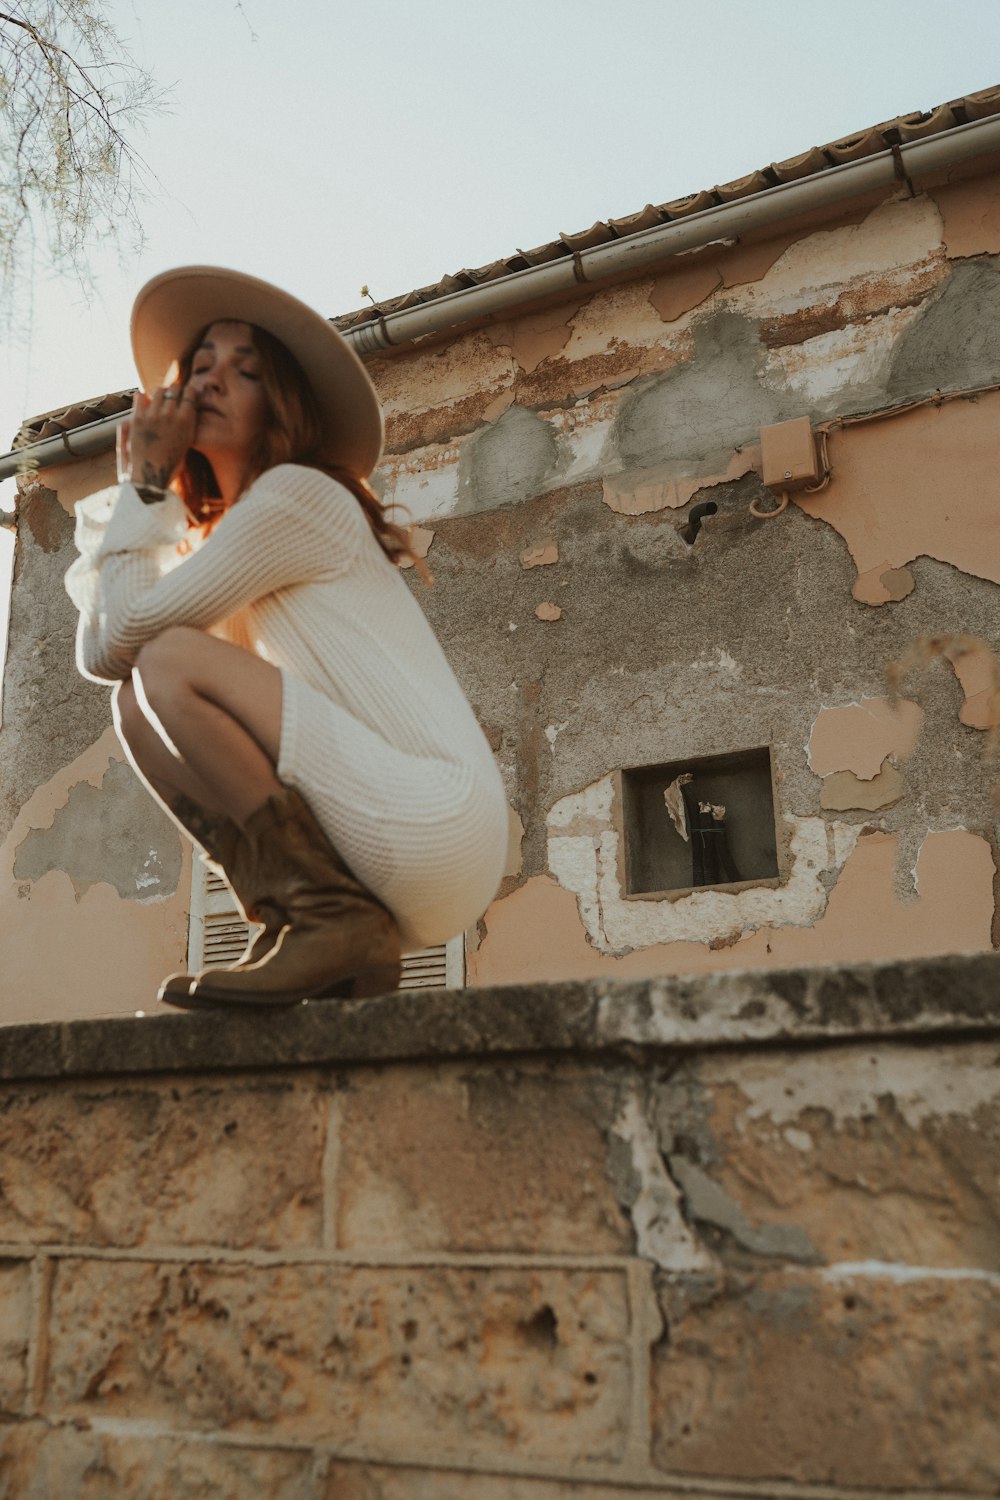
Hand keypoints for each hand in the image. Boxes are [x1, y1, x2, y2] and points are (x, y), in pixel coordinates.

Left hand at [117, 383, 197, 497]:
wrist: (150, 478)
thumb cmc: (170, 465)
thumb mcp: (186, 444)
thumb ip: (186, 425)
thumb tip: (184, 409)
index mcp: (186, 422)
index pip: (190, 393)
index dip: (188, 392)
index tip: (186, 394)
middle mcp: (171, 415)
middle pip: (174, 388)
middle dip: (174, 390)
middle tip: (172, 396)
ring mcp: (153, 416)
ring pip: (158, 391)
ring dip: (159, 394)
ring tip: (158, 402)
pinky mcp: (137, 419)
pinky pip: (139, 397)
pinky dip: (142, 399)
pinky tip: (144, 406)